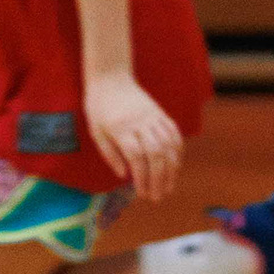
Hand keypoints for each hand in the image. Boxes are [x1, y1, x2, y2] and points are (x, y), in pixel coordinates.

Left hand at [83, 71, 183, 201]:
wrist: (111, 77)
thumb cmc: (98, 106)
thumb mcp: (95, 131)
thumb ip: (109, 154)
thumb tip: (124, 176)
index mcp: (121, 128)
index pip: (136, 157)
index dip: (141, 177)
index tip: (141, 193)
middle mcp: (140, 123)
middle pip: (156, 153)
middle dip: (159, 178)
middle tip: (158, 196)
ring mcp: (153, 117)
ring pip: (168, 144)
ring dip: (171, 168)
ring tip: (169, 186)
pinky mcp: (160, 113)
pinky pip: (174, 133)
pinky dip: (177, 150)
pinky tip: (176, 164)